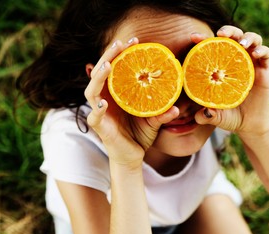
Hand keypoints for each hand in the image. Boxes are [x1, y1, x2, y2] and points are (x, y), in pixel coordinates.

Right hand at [84, 38, 178, 167]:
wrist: (133, 156)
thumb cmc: (140, 135)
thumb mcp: (154, 121)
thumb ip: (162, 113)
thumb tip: (177, 107)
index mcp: (117, 93)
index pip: (114, 68)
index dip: (121, 53)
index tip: (135, 41)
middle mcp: (105, 99)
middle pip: (100, 73)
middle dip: (108, 56)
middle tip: (121, 43)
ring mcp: (100, 112)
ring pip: (91, 90)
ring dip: (98, 77)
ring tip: (109, 65)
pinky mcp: (99, 127)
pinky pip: (94, 116)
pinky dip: (97, 109)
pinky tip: (104, 102)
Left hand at [193, 26, 268, 136]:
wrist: (249, 124)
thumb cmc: (229, 116)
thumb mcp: (216, 116)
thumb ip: (207, 116)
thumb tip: (200, 116)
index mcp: (221, 66)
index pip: (212, 46)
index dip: (203, 39)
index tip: (193, 37)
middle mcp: (236, 60)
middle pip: (234, 36)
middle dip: (228, 30)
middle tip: (221, 34)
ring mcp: (251, 63)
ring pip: (252, 39)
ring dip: (247, 37)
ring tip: (241, 43)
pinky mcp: (265, 70)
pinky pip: (267, 53)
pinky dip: (262, 50)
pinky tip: (255, 54)